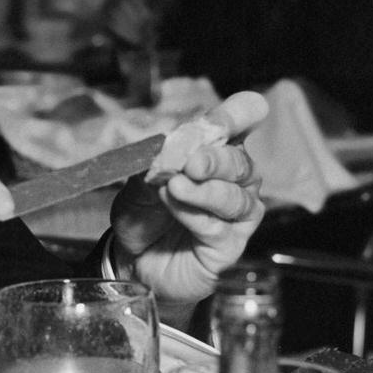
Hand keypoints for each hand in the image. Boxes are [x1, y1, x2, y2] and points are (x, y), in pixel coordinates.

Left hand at [107, 91, 268, 307]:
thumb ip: (158, 163)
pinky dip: (195, 214)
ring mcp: (235, 214)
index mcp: (215, 151)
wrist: (132, 259)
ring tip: (175, 187)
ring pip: (235, 196)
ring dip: (204, 190)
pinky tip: (176, 206)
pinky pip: (218, 226)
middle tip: (191, 162)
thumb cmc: (144, 214)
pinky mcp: (229, 245)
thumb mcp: (139, 181)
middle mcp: (234, 180)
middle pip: (240, 162)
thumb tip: (172, 150)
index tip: (234, 114)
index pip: (241, 123)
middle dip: (216, 159)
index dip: (240, 113)